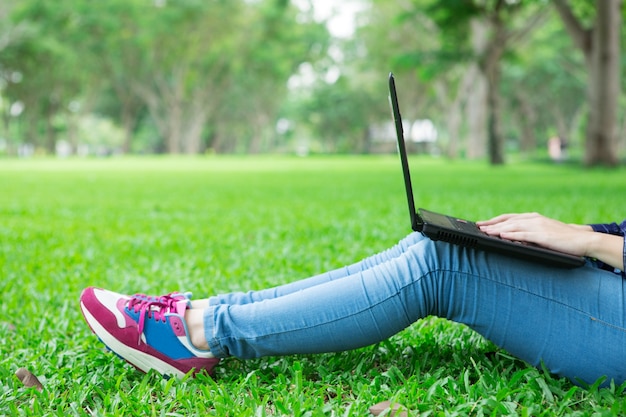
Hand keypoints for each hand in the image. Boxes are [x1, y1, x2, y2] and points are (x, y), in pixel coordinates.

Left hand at [476, 213, 591, 256]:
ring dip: (498, 229)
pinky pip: (525, 234)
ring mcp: (538, 226)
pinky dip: (512, 234)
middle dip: (491, 224)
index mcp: (532, 217)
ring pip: (513, 226)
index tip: (481, 224)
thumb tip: (510, 237)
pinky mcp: (543, 235)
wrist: (582, 240)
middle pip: (507, 221)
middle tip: (478, 228)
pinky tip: (502, 236)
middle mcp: (534, 219)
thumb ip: (527, 232)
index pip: (508, 217)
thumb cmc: (561, 238)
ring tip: (486, 231)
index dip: (493, 220)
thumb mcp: (542, 232)